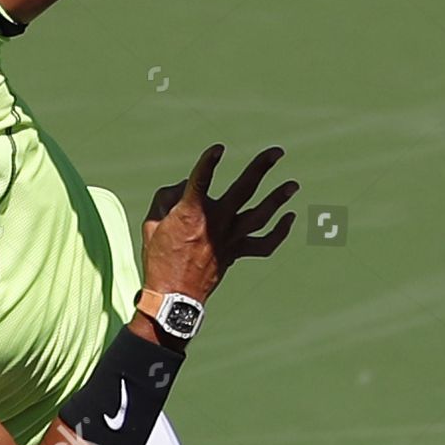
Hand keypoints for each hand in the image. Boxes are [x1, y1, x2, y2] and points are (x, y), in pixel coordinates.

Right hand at [140, 144, 297, 304]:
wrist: (173, 295)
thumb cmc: (158, 258)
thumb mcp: (151, 224)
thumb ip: (166, 198)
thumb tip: (183, 188)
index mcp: (191, 212)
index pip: (201, 180)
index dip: (209, 162)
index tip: (219, 149)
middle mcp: (216, 222)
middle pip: (245, 189)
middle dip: (262, 167)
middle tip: (277, 152)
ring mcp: (230, 238)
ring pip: (261, 215)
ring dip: (278, 198)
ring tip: (293, 185)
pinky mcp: (236, 252)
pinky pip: (264, 244)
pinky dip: (279, 232)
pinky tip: (289, 218)